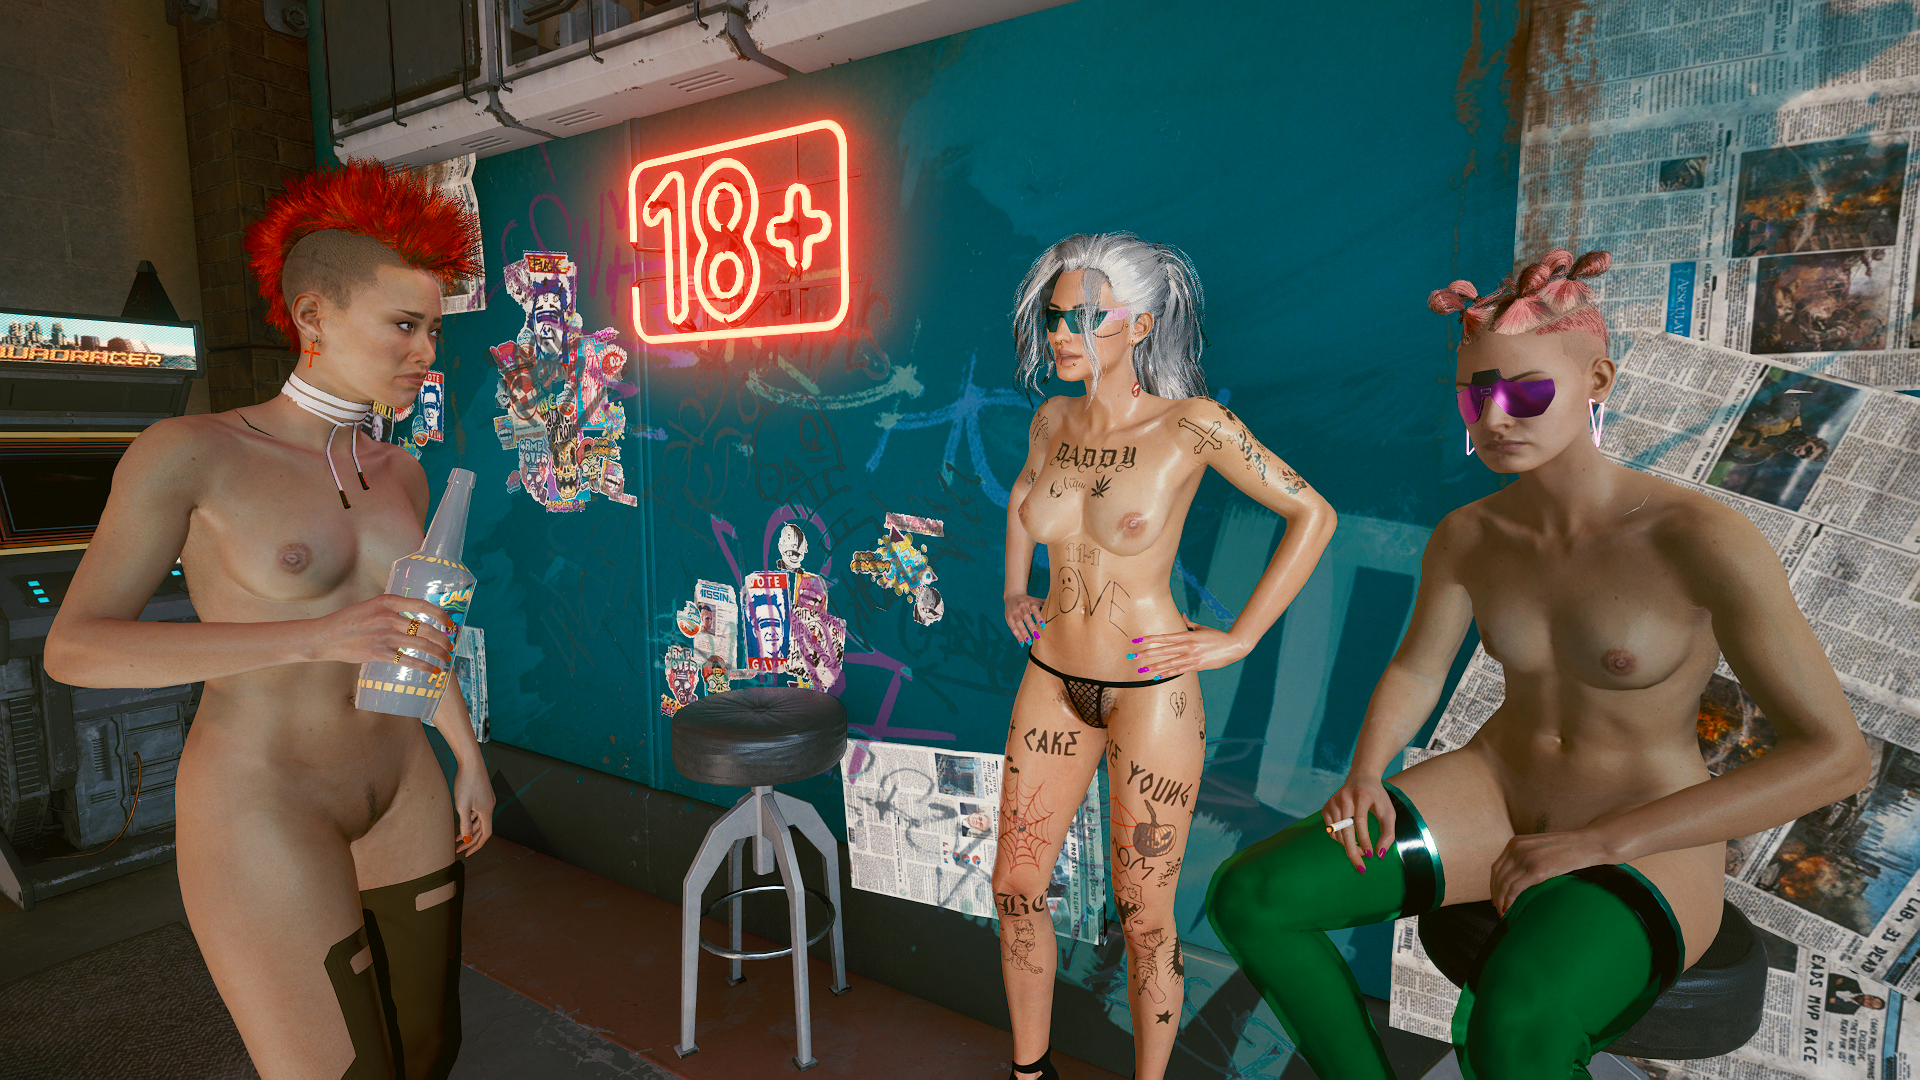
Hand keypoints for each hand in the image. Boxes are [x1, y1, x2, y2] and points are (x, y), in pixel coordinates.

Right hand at [309, 593, 453, 674]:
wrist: (325, 637)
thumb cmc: (348, 621)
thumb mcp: (370, 606)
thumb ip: (391, 610)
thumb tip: (414, 617)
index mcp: (387, 601)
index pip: (422, 605)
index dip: (440, 614)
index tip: (450, 622)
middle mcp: (387, 617)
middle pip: (426, 628)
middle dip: (443, 638)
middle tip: (451, 645)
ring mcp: (383, 636)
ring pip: (420, 645)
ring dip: (438, 652)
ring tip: (446, 658)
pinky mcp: (379, 653)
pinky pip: (408, 660)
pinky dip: (424, 666)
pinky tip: (433, 670)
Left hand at [452, 760, 495, 855]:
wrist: (471, 762)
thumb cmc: (466, 782)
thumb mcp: (462, 806)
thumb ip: (465, 824)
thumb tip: (467, 839)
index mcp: (487, 811)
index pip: (485, 835)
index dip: (476, 845)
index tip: (467, 853)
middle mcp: (490, 806)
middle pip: (483, 829)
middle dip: (471, 840)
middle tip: (459, 848)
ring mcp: (487, 800)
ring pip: (480, 820)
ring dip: (470, 830)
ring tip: (458, 837)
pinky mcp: (483, 794)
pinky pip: (479, 812)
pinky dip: (471, 820)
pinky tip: (463, 820)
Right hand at [1005, 593, 1043, 642]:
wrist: (1012, 595)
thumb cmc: (1028, 600)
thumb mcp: (1036, 600)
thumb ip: (1044, 604)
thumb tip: (1057, 609)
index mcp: (1029, 602)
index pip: (1034, 609)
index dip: (1038, 617)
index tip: (1043, 626)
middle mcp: (1021, 606)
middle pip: (1026, 617)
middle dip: (1031, 627)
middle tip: (1037, 636)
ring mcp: (1014, 612)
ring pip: (1018, 623)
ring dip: (1023, 633)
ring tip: (1029, 642)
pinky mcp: (1009, 618)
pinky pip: (1013, 628)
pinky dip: (1017, 636)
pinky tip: (1022, 643)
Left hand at [1128, 620, 1246, 680]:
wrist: (1234, 646)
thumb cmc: (1217, 636)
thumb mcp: (1202, 628)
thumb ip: (1189, 624)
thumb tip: (1181, 616)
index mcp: (1188, 636)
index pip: (1165, 637)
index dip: (1150, 639)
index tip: (1138, 640)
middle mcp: (1188, 647)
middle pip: (1163, 650)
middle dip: (1146, 654)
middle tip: (1132, 657)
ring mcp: (1192, 657)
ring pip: (1169, 663)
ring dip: (1154, 667)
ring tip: (1142, 670)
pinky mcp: (1197, 666)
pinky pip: (1179, 670)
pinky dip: (1168, 673)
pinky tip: (1157, 677)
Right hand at [1321, 776, 1393, 872]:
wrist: (1362, 778)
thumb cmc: (1377, 797)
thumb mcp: (1388, 812)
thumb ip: (1388, 833)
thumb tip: (1380, 854)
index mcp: (1361, 795)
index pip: (1359, 821)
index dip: (1364, 840)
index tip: (1371, 855)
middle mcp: (1343, 797)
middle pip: (1344, 829)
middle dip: (1352, 851)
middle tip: (1361, 868)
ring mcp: (1332, 802)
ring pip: (1337, 833)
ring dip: (1349, 846)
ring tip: (1362, 850)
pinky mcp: (1326, 807)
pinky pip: (1331, 831)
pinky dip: (1341, 840)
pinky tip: (1351, 840)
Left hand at [1489, 829, 1612, 914]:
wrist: (1589, 844)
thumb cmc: (1568, 849)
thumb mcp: (1540, 848)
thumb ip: (1526, 857)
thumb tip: (1517, 879)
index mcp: (1516, 842)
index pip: (1497, 867)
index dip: (1494, 885)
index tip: (1496, 898)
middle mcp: (1517, 848)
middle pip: (1497, 876)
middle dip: (1496, 895)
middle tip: (1498, 909)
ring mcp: (1526, 858)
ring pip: (1504, 884)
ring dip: (1501, 900)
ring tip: (1504, 913)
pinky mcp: (1537, 869)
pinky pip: (1515, 889)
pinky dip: (1509, 901)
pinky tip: (1510, 909)